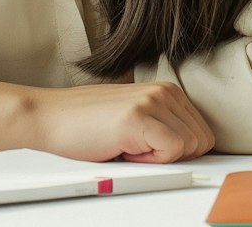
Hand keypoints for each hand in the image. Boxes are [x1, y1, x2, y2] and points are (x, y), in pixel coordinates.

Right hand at [24, 81, 216, 162]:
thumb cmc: (87, 124)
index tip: (146, 146)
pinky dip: (148, 160)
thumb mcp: (136, 118)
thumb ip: (165, 126)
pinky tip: (122, 148)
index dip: (175, 151)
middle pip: (201, 141)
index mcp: (168, 91)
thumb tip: (196, 149)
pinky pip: (172, 150)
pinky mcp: (139, 117)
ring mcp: (153, 102)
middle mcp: (165, 92)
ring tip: (125, 144)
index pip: (203, 133)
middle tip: (134, 147)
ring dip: (157, 157)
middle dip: (170, 155)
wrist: (48, 118)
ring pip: (189, 147)